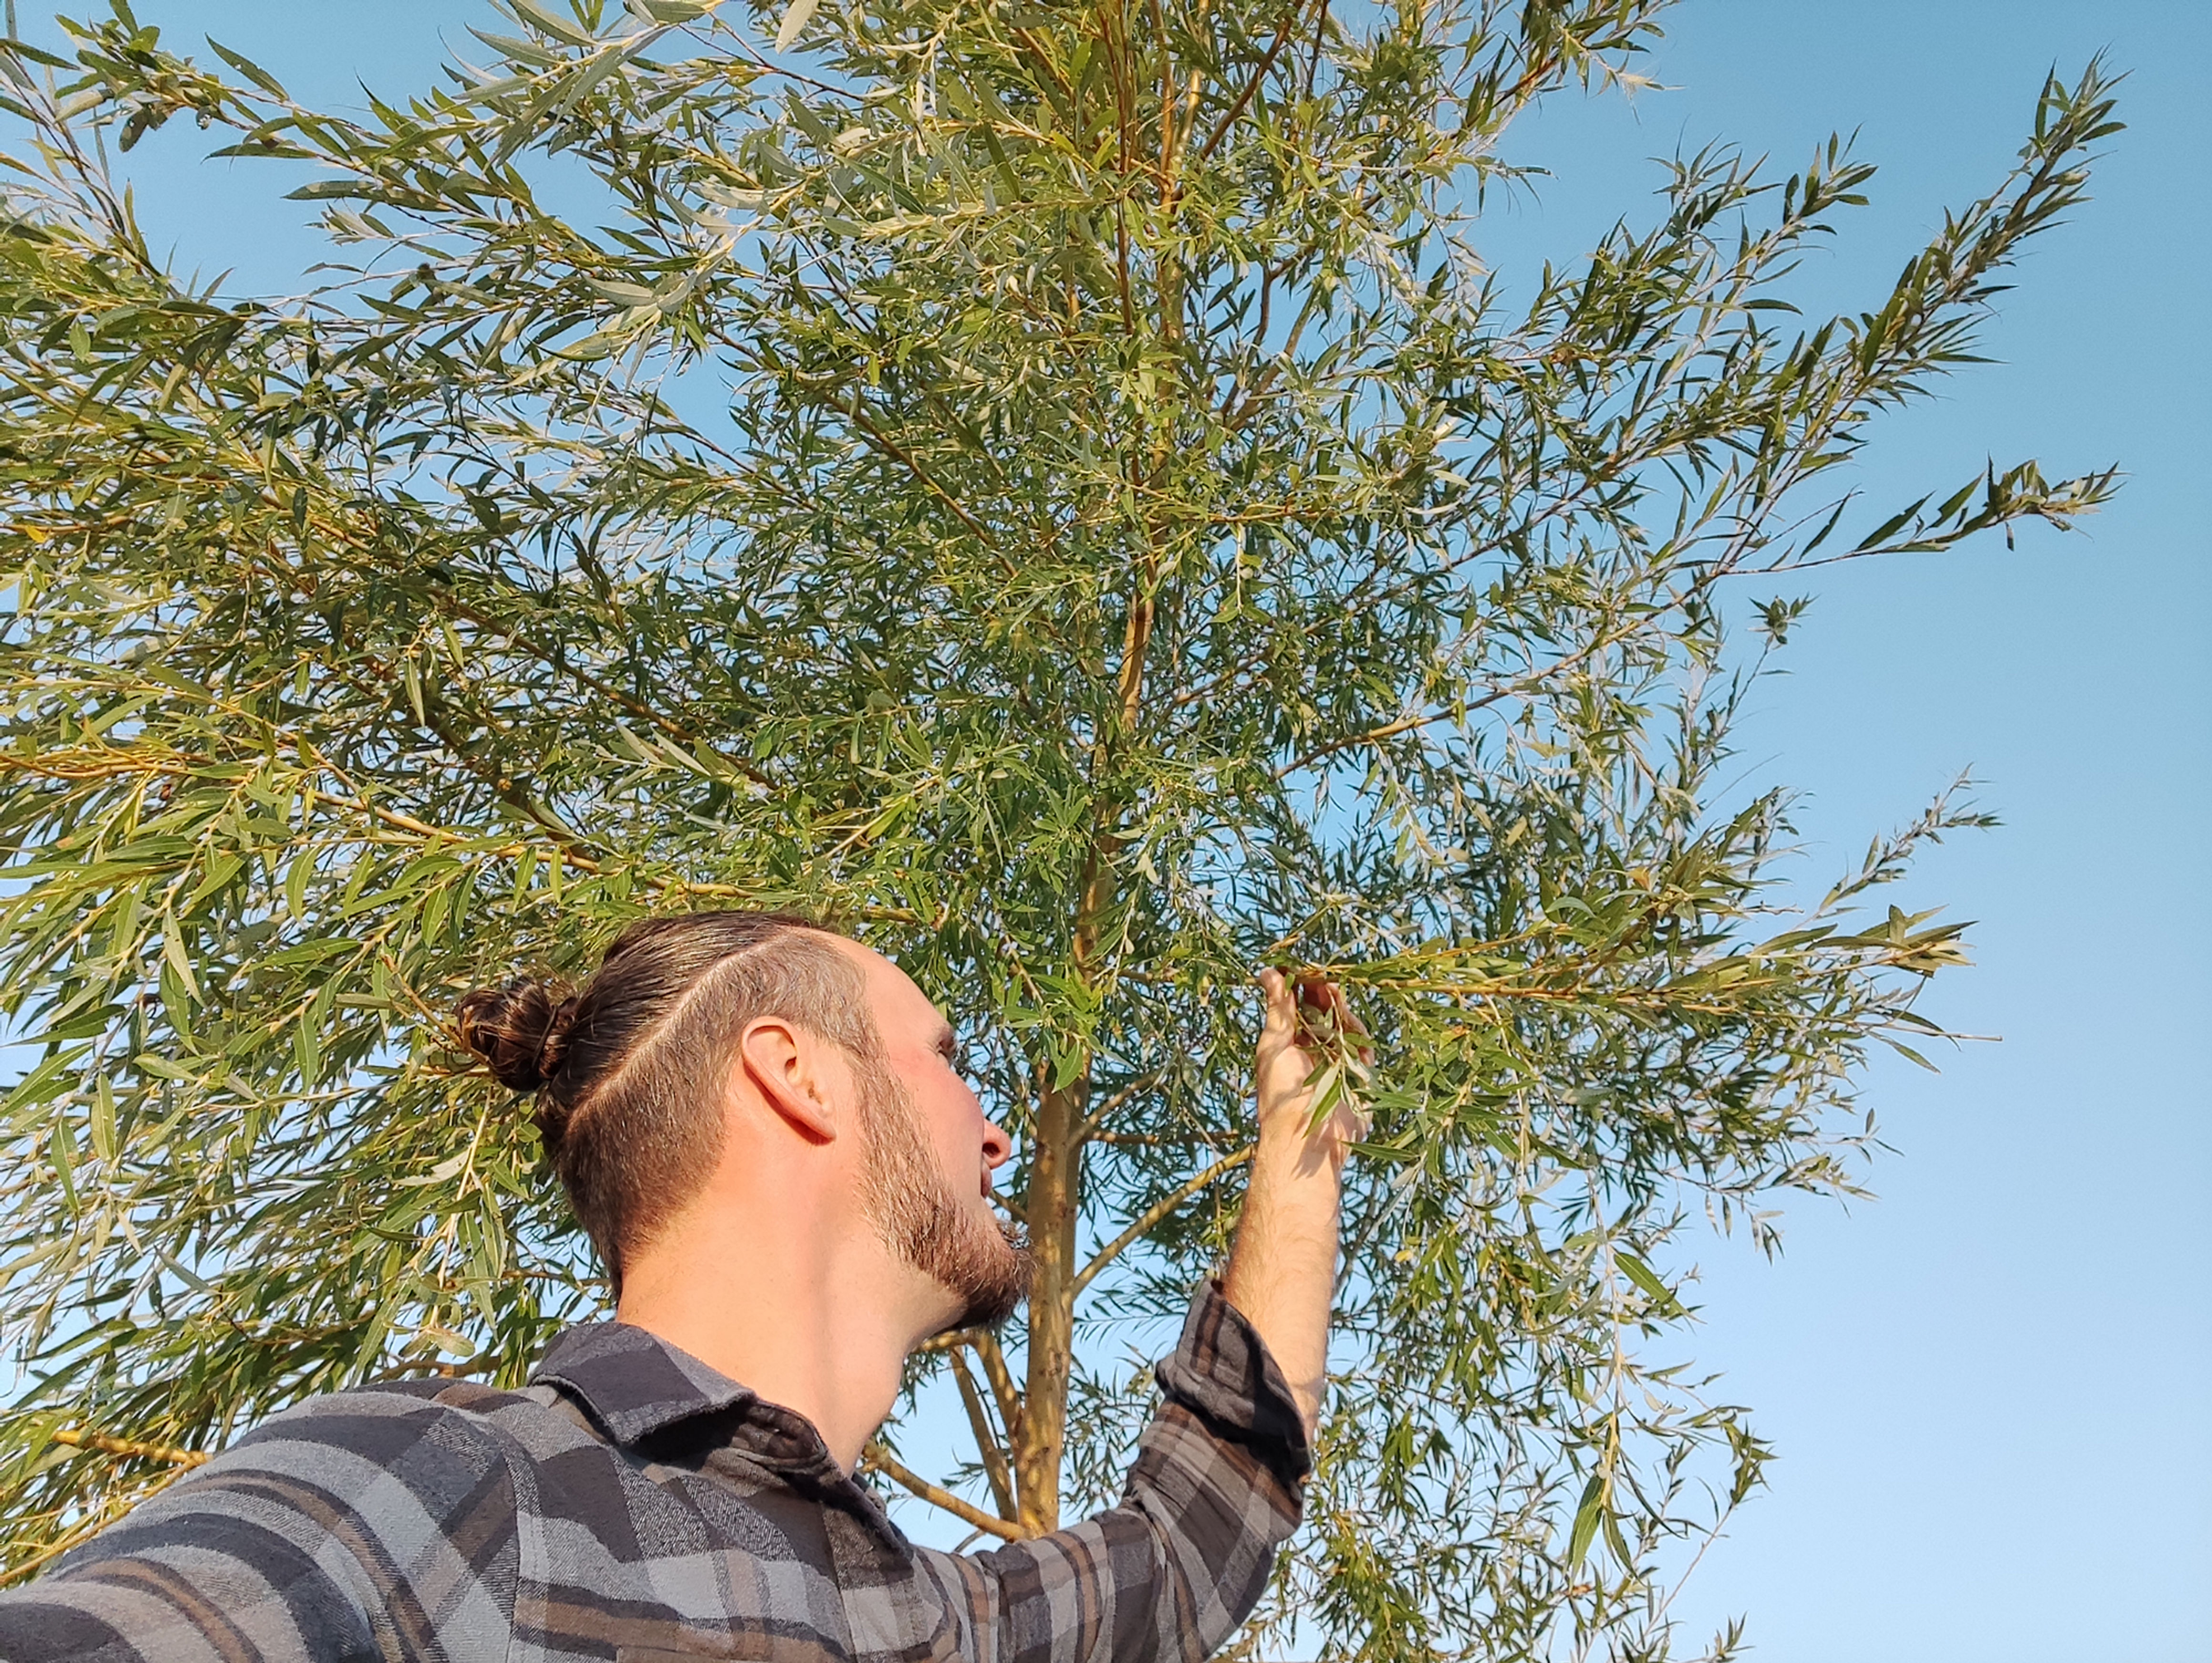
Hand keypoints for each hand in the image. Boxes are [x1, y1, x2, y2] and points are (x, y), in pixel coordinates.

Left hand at [1253, 967, 1371, 1168]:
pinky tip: (1351, 1023)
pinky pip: (1363, 1049)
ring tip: (1335, 994)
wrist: (1307, 1138)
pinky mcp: (1357, 1077)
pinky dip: (1359, 1035)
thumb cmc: (1281, 1091)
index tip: (1304, 970)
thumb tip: (1268, 972)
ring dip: (1341, 1011)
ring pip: (1344, 1028)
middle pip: (1323, 1016)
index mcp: (1287, 1046)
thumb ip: (1278, 1008)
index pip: (1297, 1010)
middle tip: (1324, 981)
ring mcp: (1336, 1065)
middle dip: (1324, 997)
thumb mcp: (1275, 1043)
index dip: (1302, 989)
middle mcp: (1312, 1054)